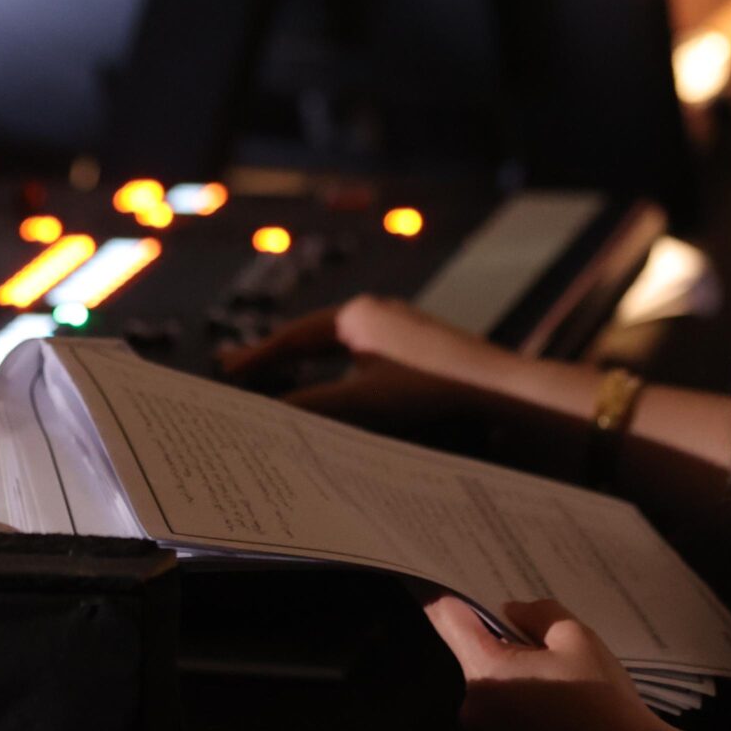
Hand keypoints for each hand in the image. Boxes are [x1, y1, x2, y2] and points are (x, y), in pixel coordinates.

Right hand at [216, 296, 524, 430]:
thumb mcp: (363, 402)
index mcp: (359, 315)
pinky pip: (364, 353)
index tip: (228, 372)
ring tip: (274, 376)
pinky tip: (333, 386)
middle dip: (277, 355)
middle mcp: (378, 312)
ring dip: (307, 363)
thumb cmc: (434, 392)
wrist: (502, 392)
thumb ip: (312, 406)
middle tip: (235, 368)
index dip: (259, 358)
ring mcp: (401, 327)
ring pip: (340, 345)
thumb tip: (265, 417)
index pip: (294, 337)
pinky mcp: (419, 346)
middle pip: (314, 336)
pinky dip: (338, 369)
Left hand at [424, 595, 682, 730]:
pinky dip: (518, 722)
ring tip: (559, 696)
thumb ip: (536, 613)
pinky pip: (499, 730)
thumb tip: (510, 612)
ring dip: (511, 689)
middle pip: (475, 662)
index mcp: (486, 670)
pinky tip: (556, 726)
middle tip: (547, 655)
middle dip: (502, 651)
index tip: (456, 585)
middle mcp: (473, 710)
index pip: (449, 621)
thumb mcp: (576, 636)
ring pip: (489, 697)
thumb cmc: (602, 699)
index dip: (453, 598)